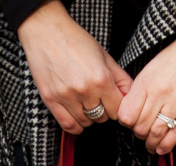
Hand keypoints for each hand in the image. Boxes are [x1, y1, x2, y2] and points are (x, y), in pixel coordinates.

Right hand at [17, 0, 133, 133]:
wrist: (45, 30)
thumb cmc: (74, 39)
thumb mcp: (104, 55)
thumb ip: (120, 78)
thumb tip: (130, 96)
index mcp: (100, 78)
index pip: (117, 110)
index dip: (117, 106)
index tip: (112, 101)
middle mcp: (85, 90)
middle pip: (102, 118)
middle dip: (103, 110)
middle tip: (97, 98)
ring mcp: (67, 97)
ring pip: (86, 123)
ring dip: (88, 117)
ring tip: (85, 103)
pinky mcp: (51, 100)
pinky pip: (69, 126)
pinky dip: (76, 125)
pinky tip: (77, 115)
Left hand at [117, 1, 175, 154]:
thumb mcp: (154, 66)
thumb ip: (142, 88)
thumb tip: (133, 109)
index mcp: (147, 81)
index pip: (127, 114)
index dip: (127, 123)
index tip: (131, 123)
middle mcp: (160, 93)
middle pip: (140, 127)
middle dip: (139, 136)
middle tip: (143, 135)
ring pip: (156, 134)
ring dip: (152, 144)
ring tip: (152, 146)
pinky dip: (167, 145)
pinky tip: (163, 149)